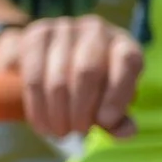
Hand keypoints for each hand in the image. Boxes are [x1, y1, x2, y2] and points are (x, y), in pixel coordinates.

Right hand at [0, 15, 141, 139]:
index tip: (105, 123)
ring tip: (59, 133)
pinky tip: (42, 125)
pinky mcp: (36, 34)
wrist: (51, 59)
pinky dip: (37, 107)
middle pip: (88, 71)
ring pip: (58, 77)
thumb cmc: (90, 87)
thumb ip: (118, 118)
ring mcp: (64, 28)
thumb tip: (127, 131)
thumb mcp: (108, 100)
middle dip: (81, 109)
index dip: (117, 95)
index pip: (127, 63)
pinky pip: (34, 76)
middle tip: (77, 132)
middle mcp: (97, 30)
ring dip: (58, 112)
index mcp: (124, 44)